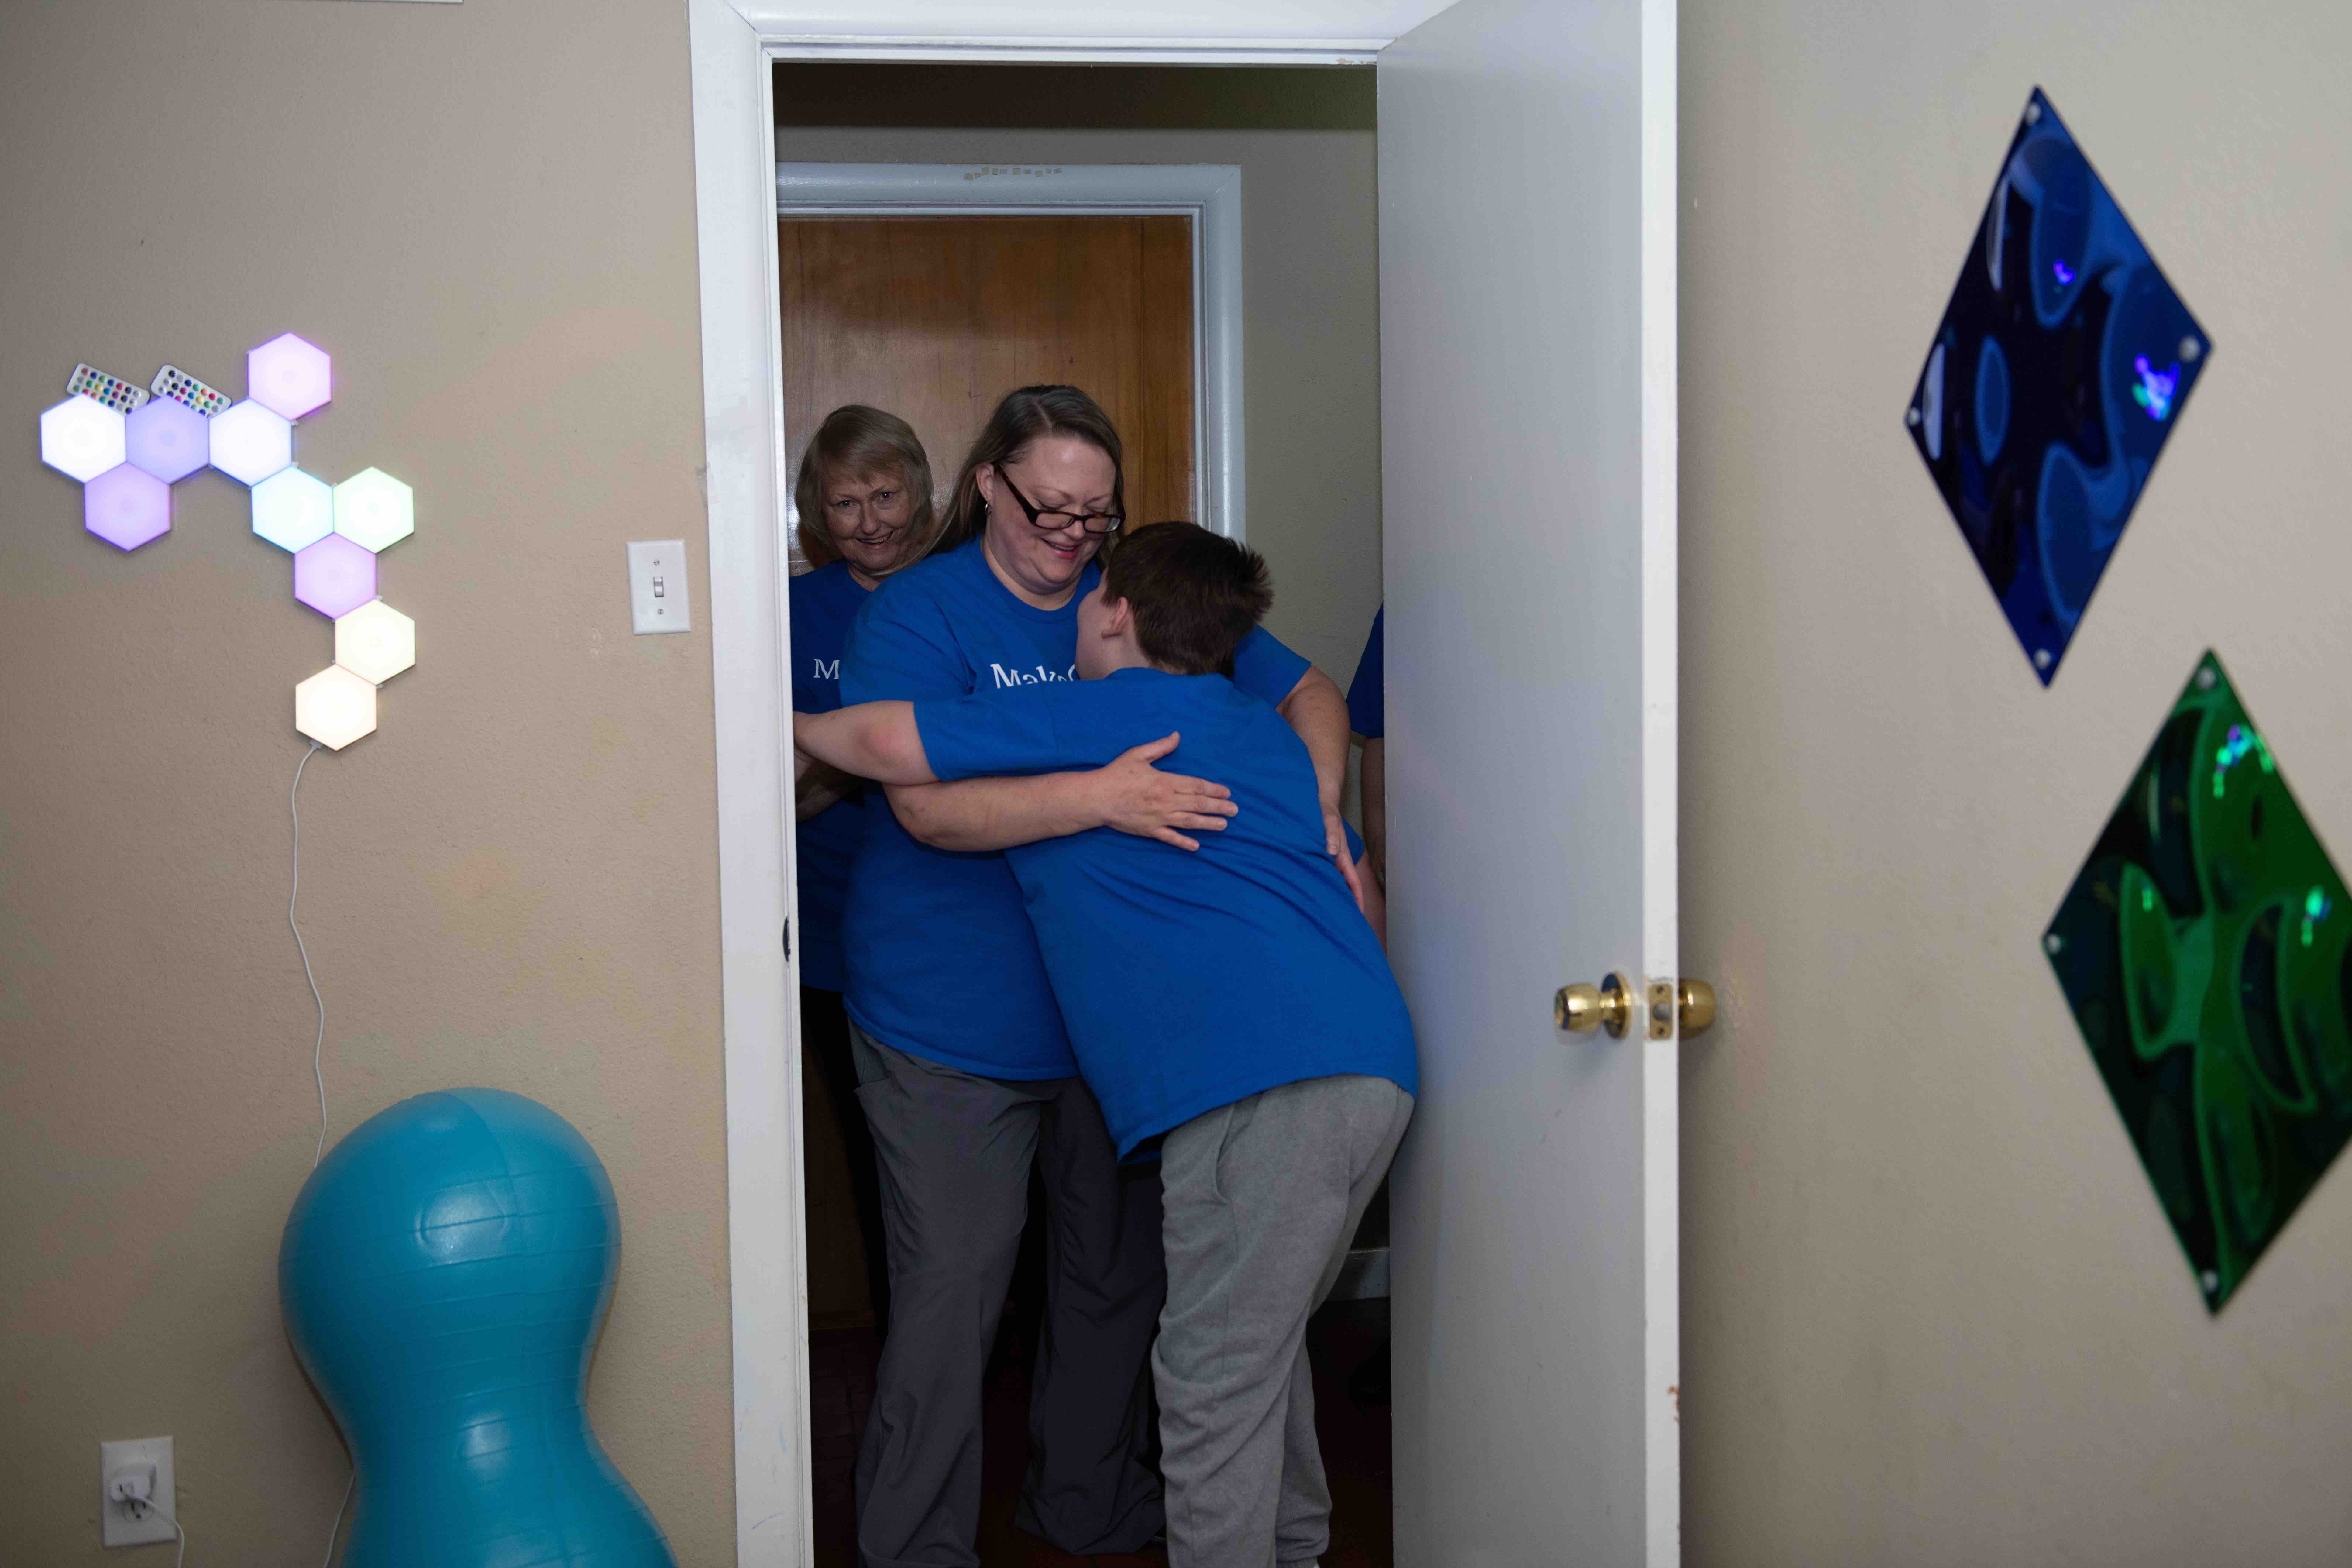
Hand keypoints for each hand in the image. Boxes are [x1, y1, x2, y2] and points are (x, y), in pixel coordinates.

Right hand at [1089, 733, 1237, 849]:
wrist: (1096, 798)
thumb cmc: (1116, 774)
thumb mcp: (1137, 754)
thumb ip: (1160, 747)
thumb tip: (1177, 736)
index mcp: (1165, 781)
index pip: (1196, 785)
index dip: (1214, 789)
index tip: (1227, 792)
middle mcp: (1165, 801)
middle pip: (1198, 804)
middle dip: (1219, 807)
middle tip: (1235, 810)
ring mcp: (1159, 818)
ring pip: (1189, 821)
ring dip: (1209, 824)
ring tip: (1224, 825)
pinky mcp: (1150, 830)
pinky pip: (1170, 838)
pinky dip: (1184, 842)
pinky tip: (1197, 846)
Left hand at [1326, 806, 1366, 911]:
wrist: (1319, 803)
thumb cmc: (1325, 812)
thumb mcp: (1328, 821)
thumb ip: (1331, 835)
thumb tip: (1332, 852)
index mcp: (1342, 855)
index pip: (1352, 881)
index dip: (1357, 896)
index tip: (1359, 912)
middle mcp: (1337, 860)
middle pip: (1345, 885)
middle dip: (1347, 902)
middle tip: (1344, 921)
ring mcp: (1329, 859)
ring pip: (1334, 881)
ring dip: (1335, 895)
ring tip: (1331, 914)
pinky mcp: (1320, 857)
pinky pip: (1324, 874)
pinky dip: (1324, 884)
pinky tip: (1316, 894)